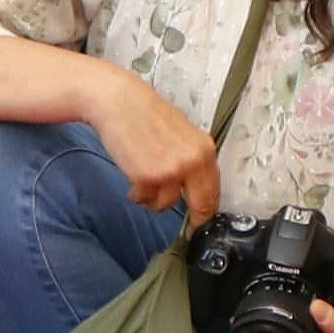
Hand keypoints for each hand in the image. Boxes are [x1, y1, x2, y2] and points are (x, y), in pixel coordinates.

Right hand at [89, 72, 222, 228]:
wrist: (119, 102)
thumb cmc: (146, 116)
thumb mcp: (182, 136)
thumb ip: (192, 160)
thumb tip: (197, 189)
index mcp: (205, 150)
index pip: (214, 190)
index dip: (208, 210)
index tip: (203, 221)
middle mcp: (193, 162)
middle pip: (202, 205)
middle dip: (195, 219)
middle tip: (189, 230)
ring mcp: (171, 172)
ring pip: (167, 204)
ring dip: (154, 199)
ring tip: (143, 180)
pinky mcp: (148, 178)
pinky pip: (145, 199)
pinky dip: (137, 194)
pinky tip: (133, 179)